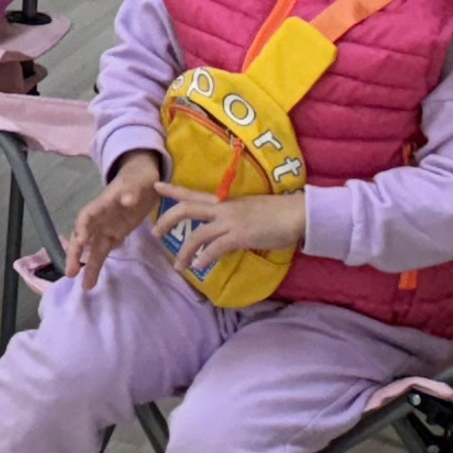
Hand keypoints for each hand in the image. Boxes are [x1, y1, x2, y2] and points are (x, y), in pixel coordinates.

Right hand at [65, 153, 164, 284]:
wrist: (144, 178)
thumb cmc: (139, 177)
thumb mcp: (138, 181)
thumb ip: (132, 190)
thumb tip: (126, 199)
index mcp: (102, 203)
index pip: (87, 215)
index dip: (81, 227)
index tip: (80, 241)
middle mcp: (100, 217)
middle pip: (83, 236)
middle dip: (76, 253)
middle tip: (70, 273)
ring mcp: (107, 226)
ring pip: (93, 248)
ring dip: (88, 265)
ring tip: (84, 286)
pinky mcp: (116, 233)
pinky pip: (105, 250)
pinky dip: (98, 263)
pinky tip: (93, 279)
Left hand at [155, 183, 307, 282]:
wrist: (296, 213)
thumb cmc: (276, 212)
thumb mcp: (247, 210)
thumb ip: (231, 217)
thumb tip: (223, 229)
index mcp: (224, 201)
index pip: (193, 192)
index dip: (173, 189)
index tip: (155, 186)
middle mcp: (223, 208)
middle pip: (186, 208)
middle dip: (167, 219)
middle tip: (155, 233)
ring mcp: (231, 221)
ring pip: (197, 234)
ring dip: (185, 251)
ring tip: (178, 266)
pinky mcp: (240, 236)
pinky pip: (215, 247)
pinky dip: (204, 257)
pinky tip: (199, 266)